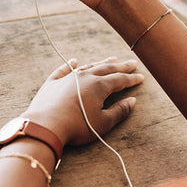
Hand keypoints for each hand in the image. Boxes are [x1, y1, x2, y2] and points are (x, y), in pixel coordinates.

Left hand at [21, 57, 143, 146]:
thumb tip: (132, 101)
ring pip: (88, 67)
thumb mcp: (103, 123)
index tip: (141, 77)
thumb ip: (119, 111)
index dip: (131, 79)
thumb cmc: (77, 127)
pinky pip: (63, 70)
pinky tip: (74, 60)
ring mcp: (67, 78)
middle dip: (120, 66)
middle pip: (106, 69)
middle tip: (132, 63)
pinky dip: (69, 64)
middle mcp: (84, 78)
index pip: (120, 80)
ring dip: (100, 63)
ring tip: (111, 59)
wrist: (45, 126)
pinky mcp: (52, 83)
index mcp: (99, 86)